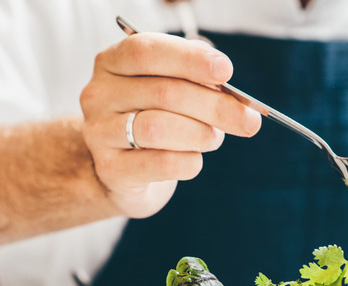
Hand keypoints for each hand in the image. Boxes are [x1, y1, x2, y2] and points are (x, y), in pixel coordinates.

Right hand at [80, 33, 261, 217]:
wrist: (123, 171)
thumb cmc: (154, 118)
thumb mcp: (170, 90)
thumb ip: (195, 82)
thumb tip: (231, 92)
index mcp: (113, 62)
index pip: (147, 51)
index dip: (190, 59)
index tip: (226, 71)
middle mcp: (99, 94)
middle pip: (163, 93)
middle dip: (214, 106)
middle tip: (249, 121)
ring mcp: (99, 132)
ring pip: (159, 128)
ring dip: (200, 134)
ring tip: (213, 139)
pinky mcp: (110, 169)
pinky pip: (161, 163)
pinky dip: (189, 161)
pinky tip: (194, 160)